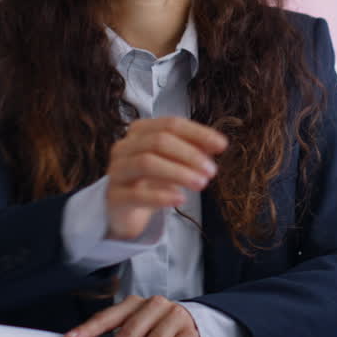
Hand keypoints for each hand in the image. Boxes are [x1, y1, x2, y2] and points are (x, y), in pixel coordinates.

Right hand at [106, 117, 227, 239]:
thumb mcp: (173, 163)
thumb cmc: (151, 181)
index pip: (170, 124)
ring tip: (201, 184)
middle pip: (158, 141)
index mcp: (139, 131)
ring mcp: (116, 171)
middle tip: (212, 171)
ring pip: (147, 163)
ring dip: (179, 172)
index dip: (198, 133)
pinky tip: (180, 199)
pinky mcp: (114, 197)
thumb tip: (219, 144)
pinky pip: (137, 194)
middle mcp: (124, 147)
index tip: (222, 145)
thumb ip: (193, 150)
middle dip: (190, 155)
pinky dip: (161, 196)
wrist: (124, 212)